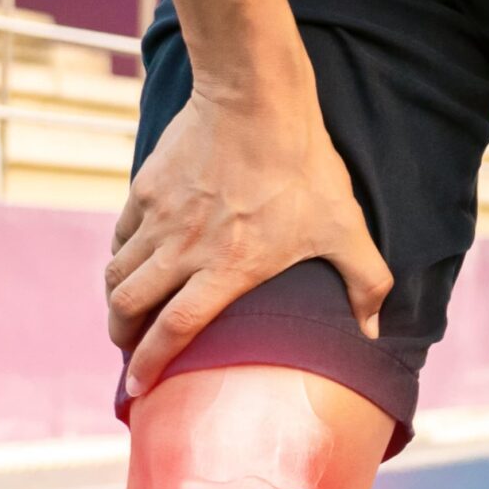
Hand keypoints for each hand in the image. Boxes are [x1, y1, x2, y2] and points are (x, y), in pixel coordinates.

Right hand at [105, 63, 391, 398]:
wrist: (256, 100)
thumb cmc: (304, 167)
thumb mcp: (346, 228)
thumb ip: (364, 283)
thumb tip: (372, 331)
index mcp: (227, 269)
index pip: (176, 330)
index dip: (153, 364)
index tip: (140, 388)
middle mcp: (184, 250)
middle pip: (132, 308)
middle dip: (123, 338)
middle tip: (128, 351)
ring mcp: (160, 218)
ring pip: (119, 274)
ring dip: (116, 302)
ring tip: (124, 316)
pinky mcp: (146, 189)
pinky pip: (121, 236)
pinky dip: (119, 259)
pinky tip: (129, 266)